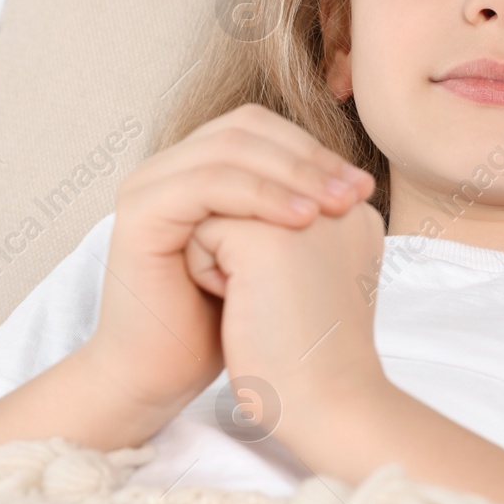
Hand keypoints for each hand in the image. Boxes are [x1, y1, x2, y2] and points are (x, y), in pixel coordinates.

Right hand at [81, 103, 375, 412]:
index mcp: (198, 169)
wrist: (164, 375)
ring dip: (292, 173)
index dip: (314, 151)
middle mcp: (169, 168)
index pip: (262, 129)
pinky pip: (208, 185)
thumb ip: (299, 210)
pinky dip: (259, 197)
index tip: (364, 188)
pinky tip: (300, 221)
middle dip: (308, 158)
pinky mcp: (140, 212)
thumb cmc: (223, 325)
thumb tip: (360, 184)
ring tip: (335, 207)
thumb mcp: (275, 256)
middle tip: (355, 193)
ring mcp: (149, 185)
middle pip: (245, 128)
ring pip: (229, 149)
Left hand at [182, 197, 387, 441]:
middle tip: (275, 304)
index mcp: (352, 213)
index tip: (289, 299)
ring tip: (261, 302)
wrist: (326, 407)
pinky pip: (200, 232)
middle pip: (243, 198)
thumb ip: (292, 235)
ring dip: (222, 258)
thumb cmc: (311, 358)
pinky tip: (243, 307)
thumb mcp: (311, 280)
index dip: (257, 251)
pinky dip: (206, 272)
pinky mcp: (264, 238)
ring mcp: (303, 214)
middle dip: (238, 248)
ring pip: (218, 209)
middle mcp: (334, 202)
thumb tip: (238, 213)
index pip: (270, 199)